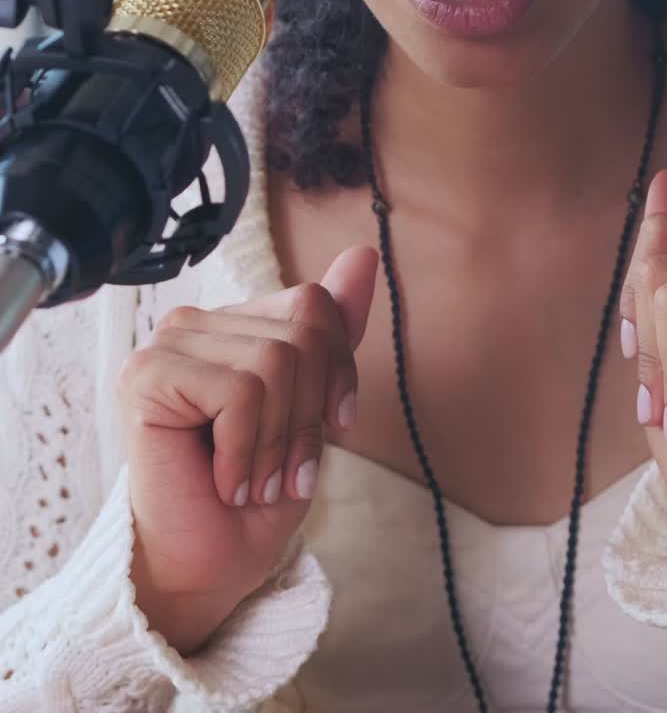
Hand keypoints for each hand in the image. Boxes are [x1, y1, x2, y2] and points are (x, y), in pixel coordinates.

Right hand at [118, 244, 377, 652]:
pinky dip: (247, 450)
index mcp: (235, 323)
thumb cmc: (256, 495)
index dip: (337, 375)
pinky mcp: (147, 375)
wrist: (208, 567)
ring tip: (253, 482)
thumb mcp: (315, 408)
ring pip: (276, 360)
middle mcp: (196, 322)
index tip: (329, 433)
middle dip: (308, 418)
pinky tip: (224, 480)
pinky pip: (241, 391)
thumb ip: (333, 333)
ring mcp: (167, 343)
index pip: (314, 305)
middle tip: (282, 473)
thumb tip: (364, 253)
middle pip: (302, 333)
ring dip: (278, 442)